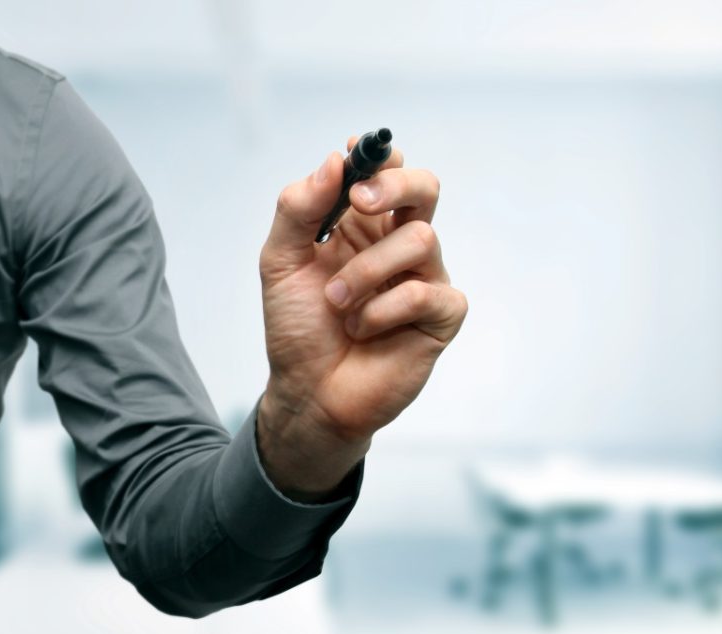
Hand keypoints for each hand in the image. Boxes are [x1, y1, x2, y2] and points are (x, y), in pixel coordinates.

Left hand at [256, 138, 466, 500]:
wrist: (308, 393)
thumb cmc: (298, 328)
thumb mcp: (280, 263)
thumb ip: (298, 210)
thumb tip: (334, 160)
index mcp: (362, 224)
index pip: (386, 170)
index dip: (376, 156)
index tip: (354, 152)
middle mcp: (397, 244)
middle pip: (426, 187)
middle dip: (395, 185)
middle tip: (358, 203)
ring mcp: (425, 278)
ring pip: (419, 239)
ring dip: (366, 271)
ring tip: (336, 302)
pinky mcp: (441, 316)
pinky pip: (424, 292)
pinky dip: (382, 310)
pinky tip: (362, 330)